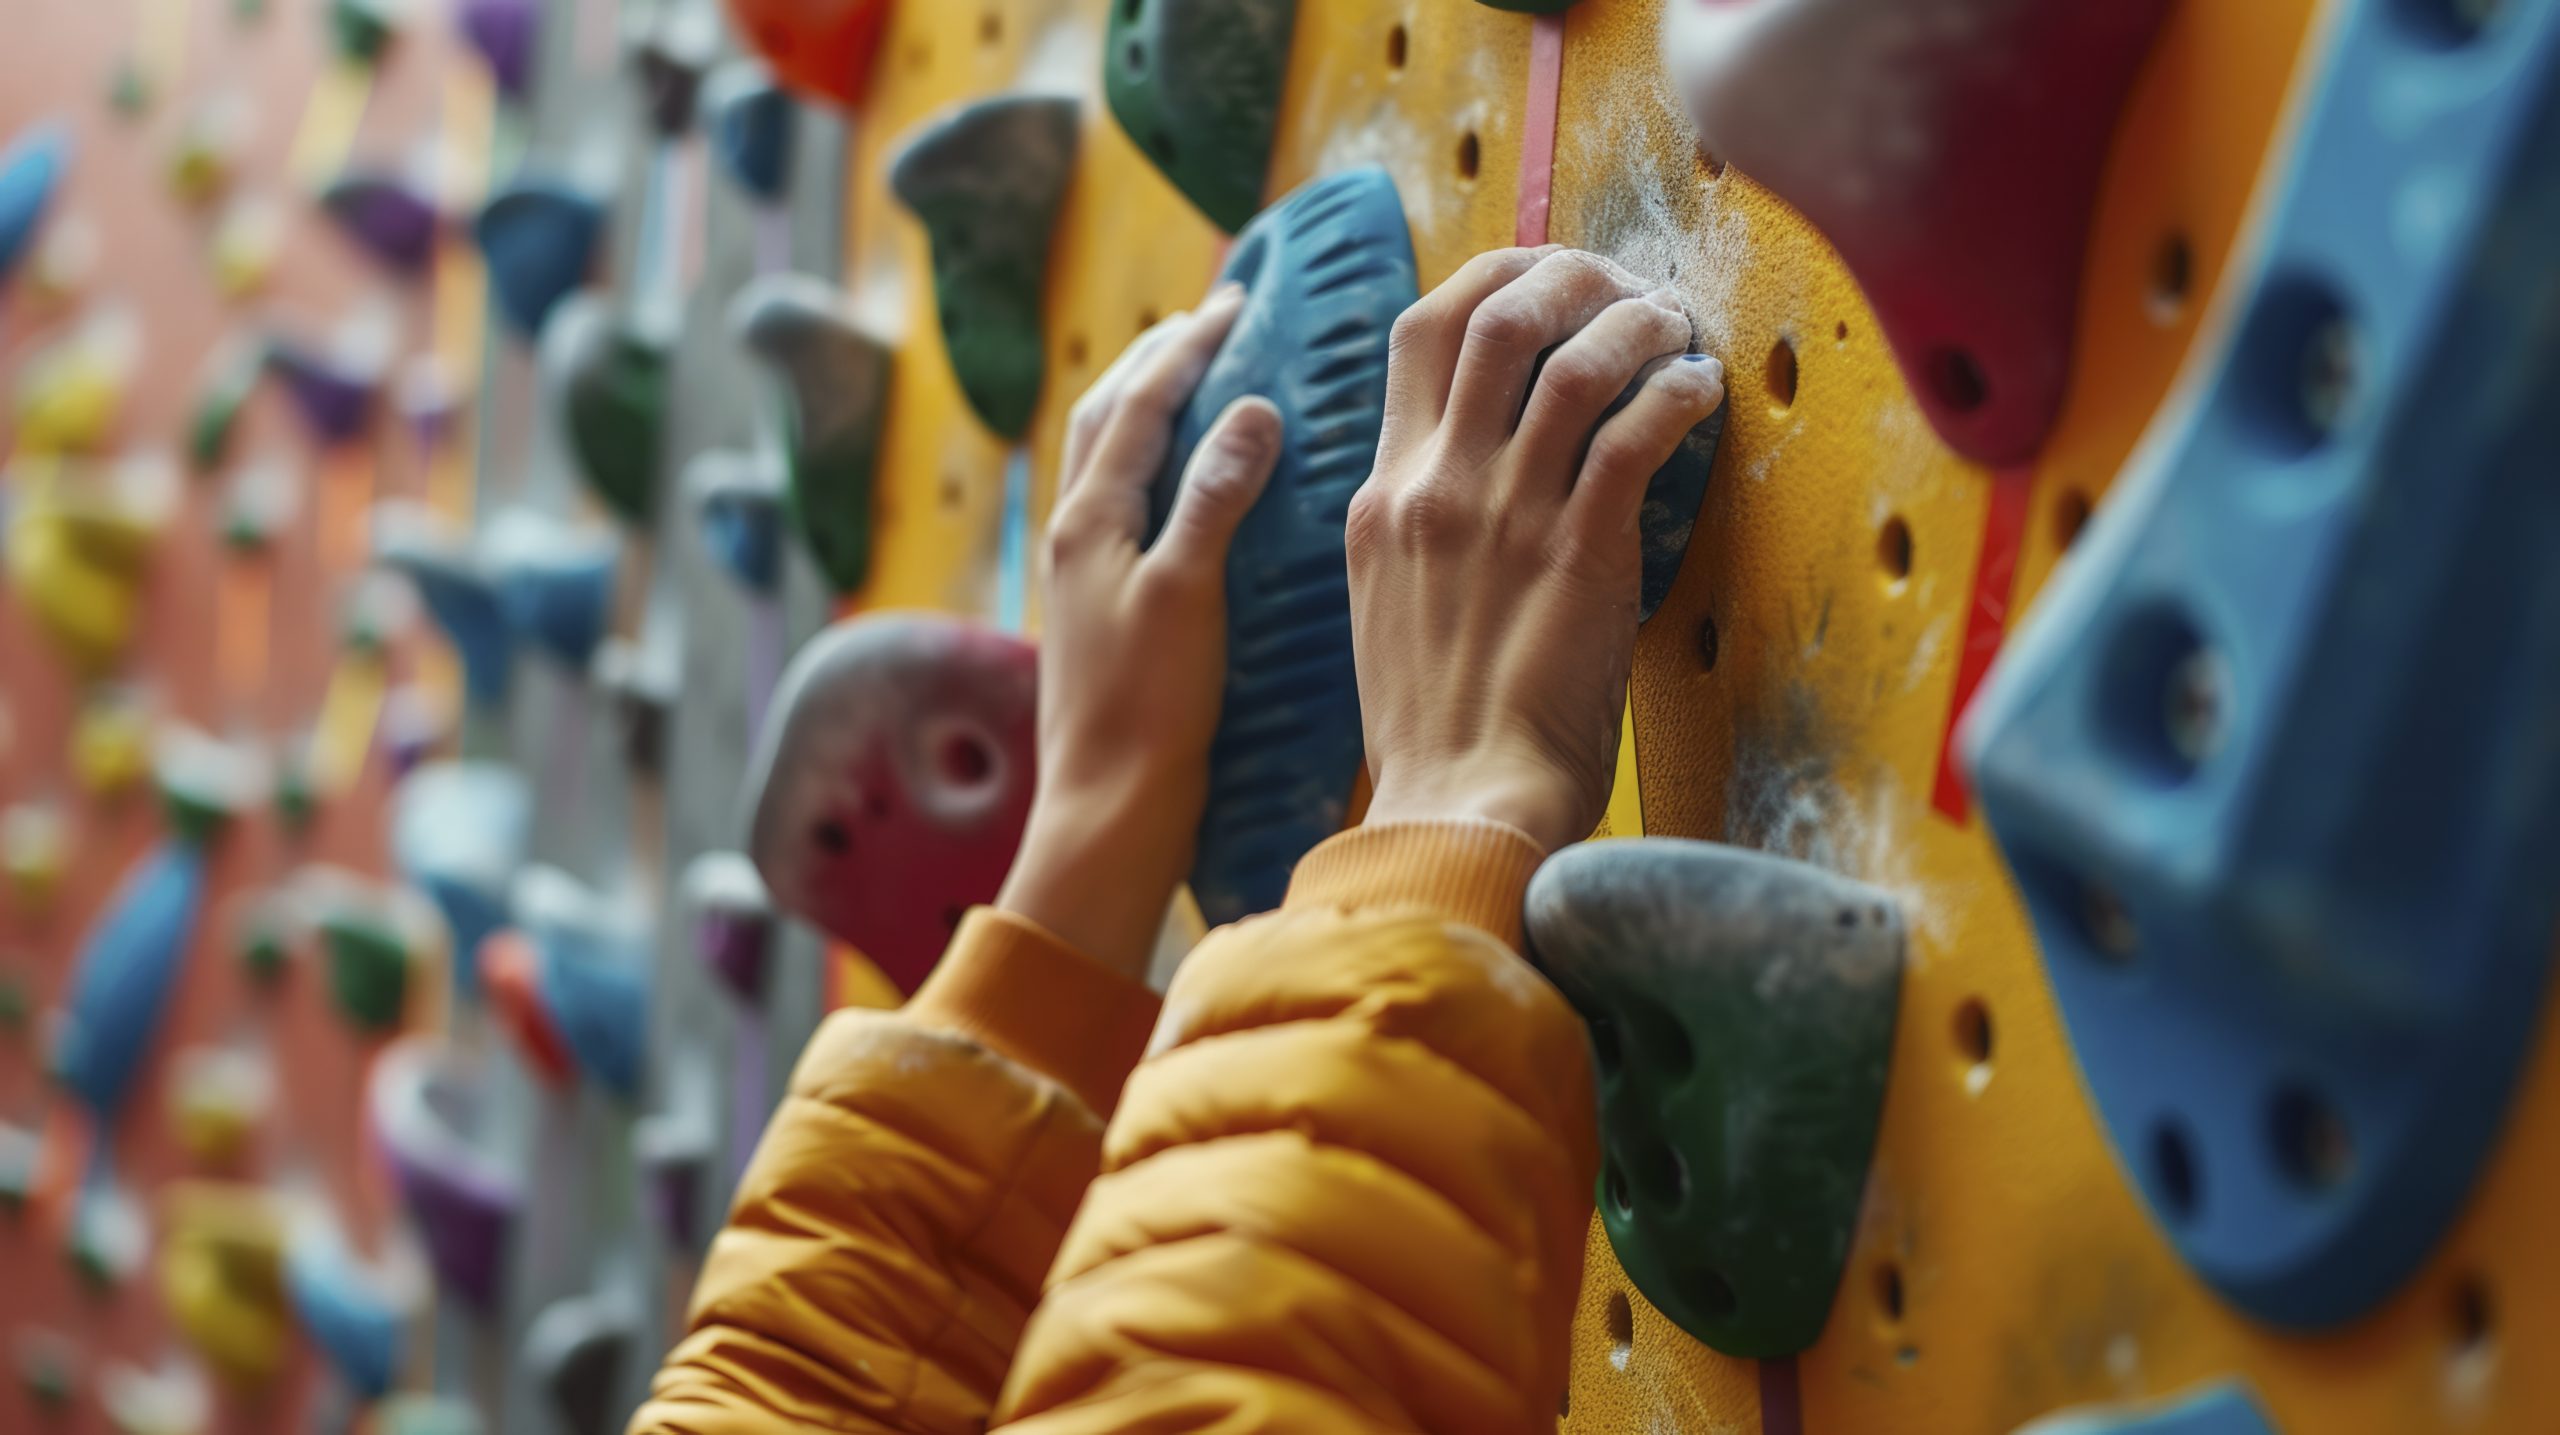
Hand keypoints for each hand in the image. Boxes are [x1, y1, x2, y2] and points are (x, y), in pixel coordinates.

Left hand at [996, 284, 1281, 977]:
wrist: (1108, 813)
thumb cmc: (1150, 710)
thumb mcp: (1190, 593)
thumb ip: (1215, 498)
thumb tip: (1250, 410)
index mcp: (1090, 520)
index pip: (1139, 402)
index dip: (1189, 347)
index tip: (1237, 302)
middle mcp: (1073, 536)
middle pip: (1106, 417)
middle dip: (1156, 360)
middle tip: (1210, 322)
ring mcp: (1080, 573)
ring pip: (1104, 460)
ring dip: (1145, 407)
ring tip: (1194, 381)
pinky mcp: (1097, 609)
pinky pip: (1120, 504)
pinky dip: (1151, 465)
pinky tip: (1185, 483)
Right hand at [1347, 248, 1726, 851]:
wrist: (1459, 809)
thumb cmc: (1437, 732)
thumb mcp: (1390, 608)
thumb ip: (1419, 532)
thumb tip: (1470, 483)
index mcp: (1382, 498)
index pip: (1420, 335)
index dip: (1492, 280)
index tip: (1545, 278)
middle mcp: (1434, 486)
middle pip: (1493, 314)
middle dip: (1569, 273)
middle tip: (1624, 284)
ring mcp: (1502, 515)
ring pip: (1572, 357)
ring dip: (1636, 322)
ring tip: (1675, 327)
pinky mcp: (1577, 552)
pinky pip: (1635, 432)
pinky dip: (1676, 393)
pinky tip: (1702, 392)